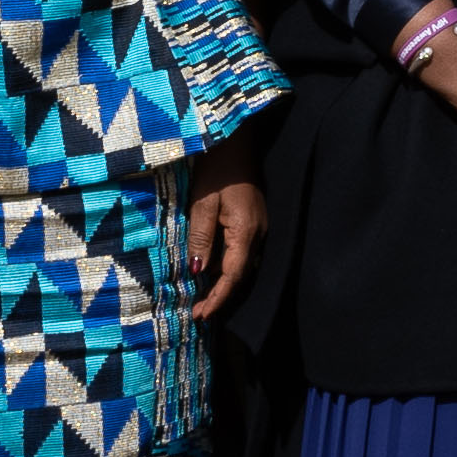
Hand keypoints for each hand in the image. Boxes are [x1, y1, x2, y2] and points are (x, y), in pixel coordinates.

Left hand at [184, 153, 267, 322]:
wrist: (236, 141)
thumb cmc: (217, 169)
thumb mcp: (203, 203)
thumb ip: (201, 238)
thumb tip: (198, 271)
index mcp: (246, 232)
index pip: (233, 276)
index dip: (217, 298)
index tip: (201, 315)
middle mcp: (258, 234)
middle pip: (240, 275)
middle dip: (219, 295)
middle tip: (197, 312)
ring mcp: (259, 227)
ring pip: (241, 264)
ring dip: (222, 281)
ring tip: (200, 296)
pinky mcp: (254, 221)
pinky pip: (241, 251)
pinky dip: (226, 265)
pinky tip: (210, 268)